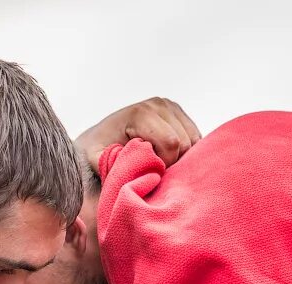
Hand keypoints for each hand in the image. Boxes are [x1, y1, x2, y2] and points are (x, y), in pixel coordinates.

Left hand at [76, 97, 201, 173]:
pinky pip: (195, 137)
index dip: (164, 164)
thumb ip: (110, 161)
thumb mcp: (96, 158)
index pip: (171, 143)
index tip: (149, 171)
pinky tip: (167, 156)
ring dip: (180, 157)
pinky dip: (185, 152)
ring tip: (158, 161)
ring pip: (194, 141)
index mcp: (141, 113)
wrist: (98, 137)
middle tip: (153, 168)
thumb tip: (129, 163)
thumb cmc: (97, 150)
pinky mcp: (178, 112)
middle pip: (185, 142)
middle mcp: (159, 104)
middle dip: (173, 162)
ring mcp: (170, 106)